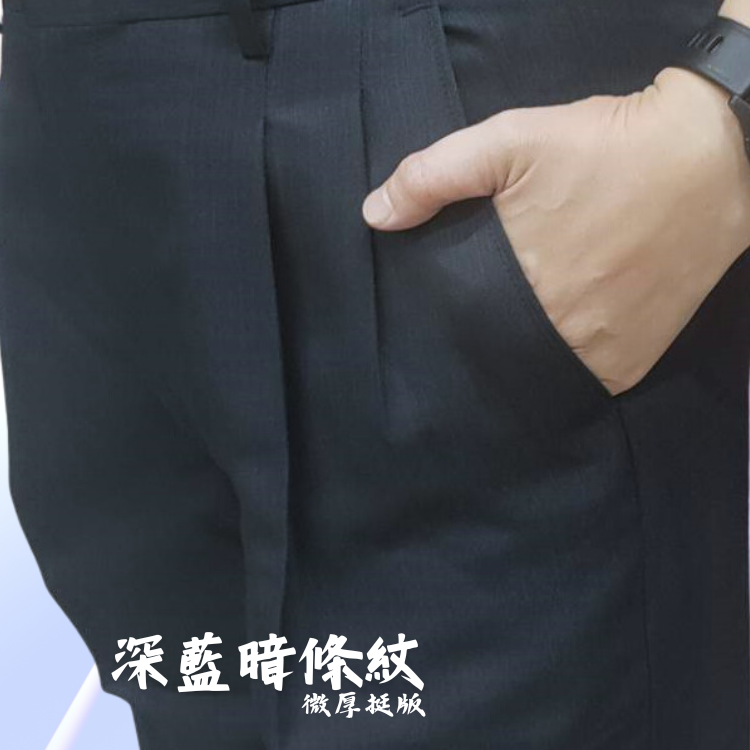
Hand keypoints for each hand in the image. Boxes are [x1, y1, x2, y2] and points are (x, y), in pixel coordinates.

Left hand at [361, 66, 749, 395]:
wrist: (714, 156)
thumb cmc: (605, 148)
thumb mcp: (511, 141)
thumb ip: (435, 175)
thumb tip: (374, 215)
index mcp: (518, 292)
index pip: (456, 332)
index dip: (442, 326)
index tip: (436, 317)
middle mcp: (559, 335)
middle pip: (495, 357)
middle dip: (478, 342)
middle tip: (478, 318)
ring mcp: (600, 356)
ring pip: (536, 373)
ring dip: (519, 356)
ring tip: (513, 328)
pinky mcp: (631, 363)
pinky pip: (579, 380)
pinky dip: (561, 365)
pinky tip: (554, 337)